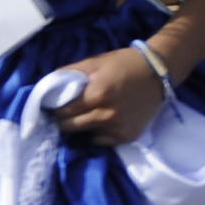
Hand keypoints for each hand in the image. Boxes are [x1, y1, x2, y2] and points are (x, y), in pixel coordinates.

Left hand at [51, 44, 175, 147]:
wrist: (158, 72)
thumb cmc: (124, 63)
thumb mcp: (95, 62)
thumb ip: (69, 73)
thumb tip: (47, 85)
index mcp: (97, 94)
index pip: (63, 111)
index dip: (53, 109)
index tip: (50, 107)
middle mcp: (107, 115)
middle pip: (70, 127)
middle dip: (62, 120)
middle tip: (63, 114)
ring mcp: (118, 128)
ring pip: (85, 135)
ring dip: (80, 128)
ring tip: (83, 116)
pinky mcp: (128, 137)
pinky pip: (102, 141)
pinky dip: (98, 133)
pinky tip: (101, 122)